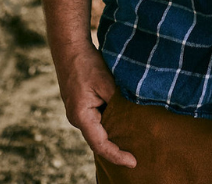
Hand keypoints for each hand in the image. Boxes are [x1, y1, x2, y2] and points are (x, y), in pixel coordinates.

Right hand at [56, 47, 134, 167]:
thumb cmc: (87, 65)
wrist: (71, 50)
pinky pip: (100, 118)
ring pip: (101, 128)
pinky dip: (113, 121)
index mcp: (82, 117)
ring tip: (138, 139)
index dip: (117, 155)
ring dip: (117, 133)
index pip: (101, 144)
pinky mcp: (84, 105)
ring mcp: (80, 112)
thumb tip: (135, 111)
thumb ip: (119, 99)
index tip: (133, 161)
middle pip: (100, 139)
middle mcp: (79, 119)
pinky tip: (128, 120)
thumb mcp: (107, 82)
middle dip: (119, 147)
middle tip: (140, 154)